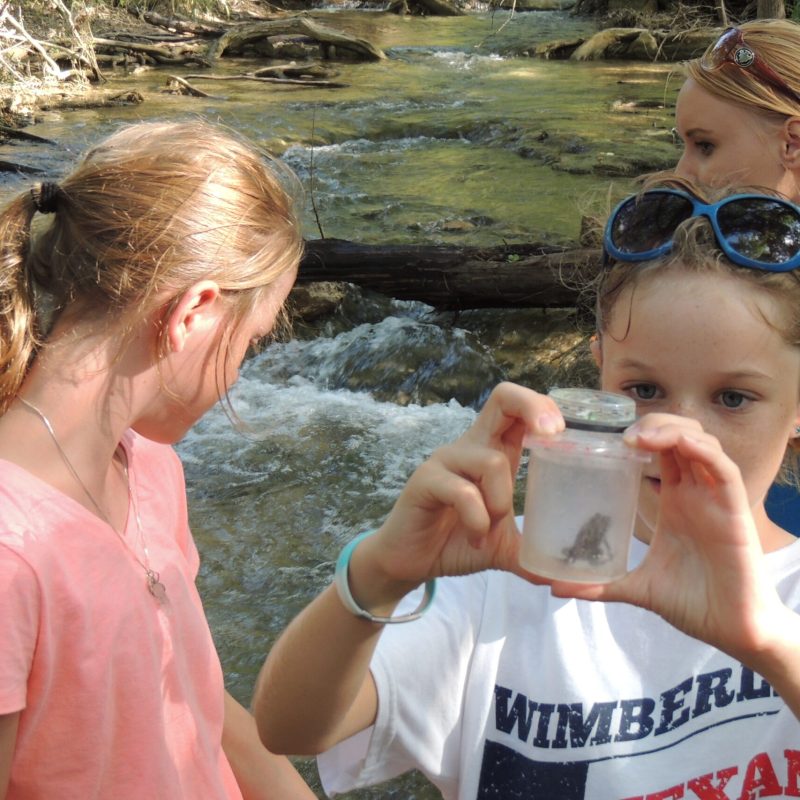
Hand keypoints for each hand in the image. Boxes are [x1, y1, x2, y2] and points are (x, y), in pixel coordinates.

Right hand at [356, 382, 563, 595]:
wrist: (412, 561)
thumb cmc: (458, 541)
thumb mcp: (505, 546)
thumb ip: (535, 554)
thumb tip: (573, 581)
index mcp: (494, 451)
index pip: (518, 408)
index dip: (544, 407)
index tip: (565, 434)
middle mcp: (472, 446)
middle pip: (503, 398)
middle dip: (534, 407)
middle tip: (553, 436)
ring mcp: (447, 459)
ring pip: (492, 462)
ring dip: (501, 502)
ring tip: (492, 528)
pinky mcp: (426, 479)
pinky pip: (464, 492)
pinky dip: (477, 520)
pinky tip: (475, 537)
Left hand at [551, 413, 786, 662]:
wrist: (732, 631)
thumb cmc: (693, 603)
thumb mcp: (637, 587)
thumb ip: (599, 584)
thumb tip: (555, 588)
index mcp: (676, 501)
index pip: (661, 450)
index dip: (638, 434)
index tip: (604, 435)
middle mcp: (696, 493)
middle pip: (680, 435)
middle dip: (653, 423)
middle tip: (621, 434)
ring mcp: (716, 499)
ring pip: (701, 443)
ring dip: (671, 430)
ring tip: (638, 437)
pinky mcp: (735, 511)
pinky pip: (723, 469)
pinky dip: (702, 451)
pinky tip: (679, 444)